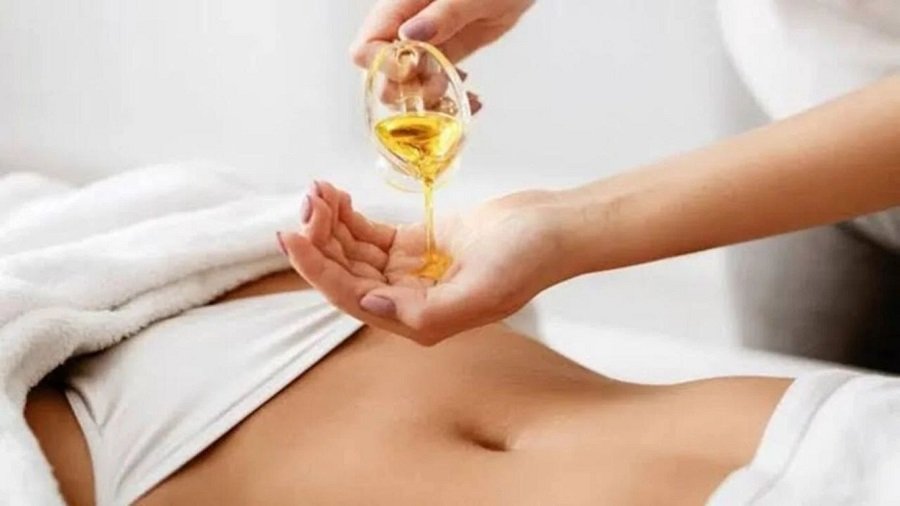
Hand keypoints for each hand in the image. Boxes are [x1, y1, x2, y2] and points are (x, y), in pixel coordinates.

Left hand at [278, 181, 568, 344]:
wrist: (555, 227)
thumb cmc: (528, 259)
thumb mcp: (483, 290)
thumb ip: (427, 311)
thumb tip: (369, 304)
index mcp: (419, 319)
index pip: (351, 296)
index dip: (317, 269)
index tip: (292, 235)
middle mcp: (409, 300)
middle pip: (346, 272)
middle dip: (320, 239)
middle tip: (307, 201)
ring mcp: (412, 271)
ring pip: (354, 251)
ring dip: (331, 224)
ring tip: (318, 191)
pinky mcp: (418, 244)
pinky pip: (370, 234)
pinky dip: (350, 217)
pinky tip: (338, 196)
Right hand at [351, 0, 534, 113]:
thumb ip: (443, 14)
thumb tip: (407, 35)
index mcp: (401, 4)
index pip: (366, 44)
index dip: (382, 65)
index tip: (412, 69)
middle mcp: (407, 24)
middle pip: (380, 70)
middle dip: (404, 87)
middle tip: (438, 84)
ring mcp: (426, 40)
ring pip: (406, 82)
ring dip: (427, 96)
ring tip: (459, 88)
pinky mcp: (447, 50)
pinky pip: (433, 80)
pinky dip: (447, 94)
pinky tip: (469, 94)